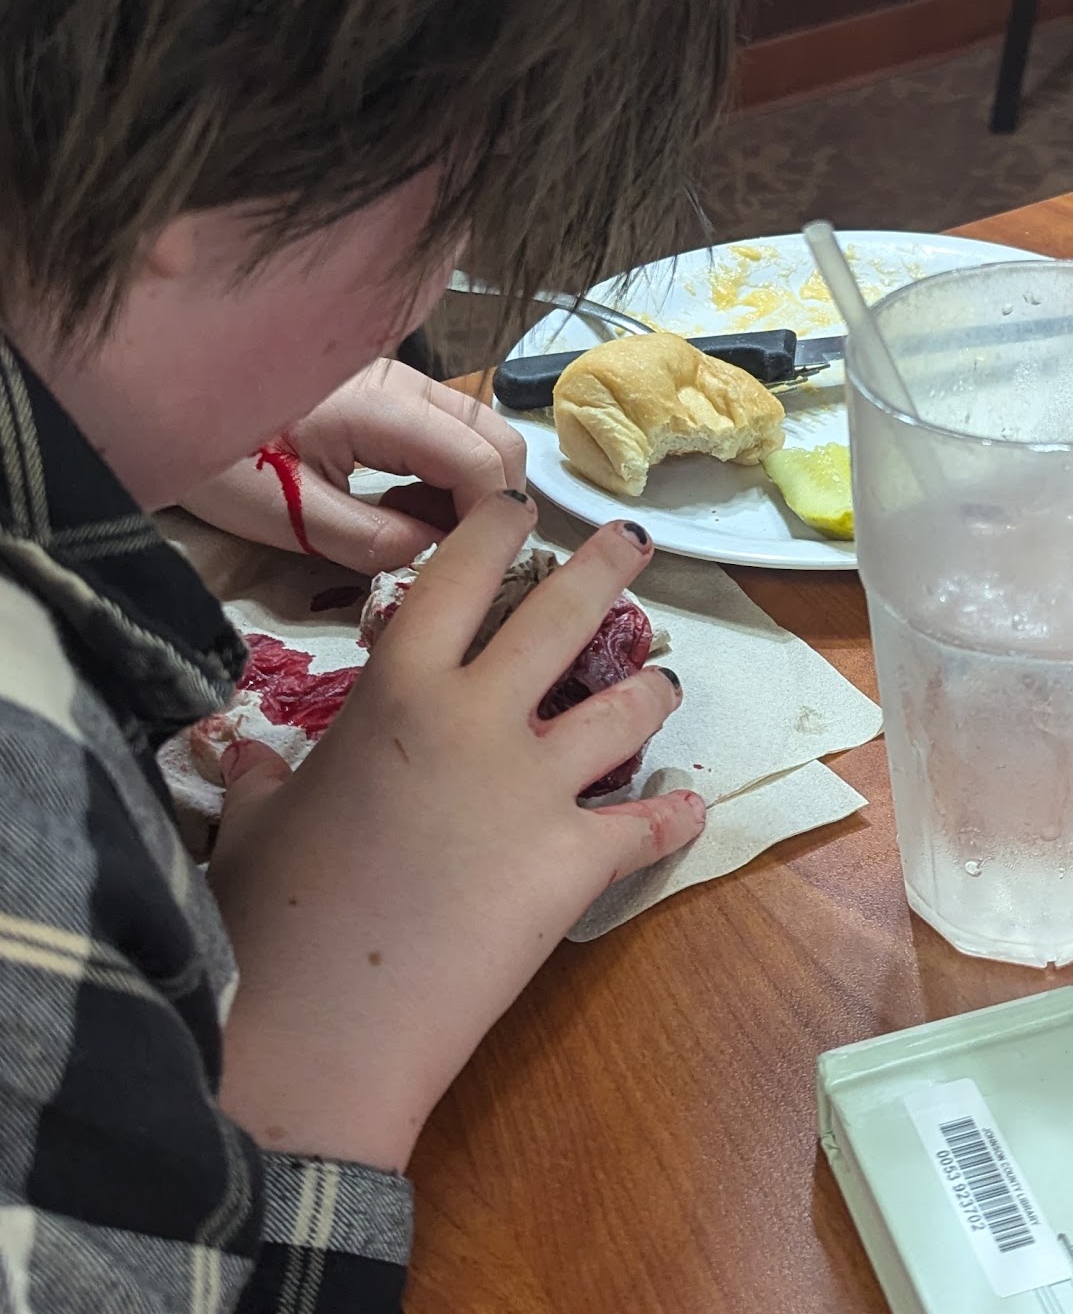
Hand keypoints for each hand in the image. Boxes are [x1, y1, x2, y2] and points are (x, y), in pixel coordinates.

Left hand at [180, 358, 526, 572]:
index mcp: (382, 407)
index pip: (482, 462)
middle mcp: (405, 380)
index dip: (491, 523)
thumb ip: (370, 541)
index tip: (470, 573)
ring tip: (425, 536)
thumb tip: (436, 558)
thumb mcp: (287, 518)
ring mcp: (399, 377)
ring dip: (473, 488)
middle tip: (455, 560)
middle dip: (494, 502)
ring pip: (479, 431)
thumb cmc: (219, 461)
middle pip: (498, 438)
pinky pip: (448, 429)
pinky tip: (405, 508)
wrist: (160, 393)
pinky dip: (449, 473)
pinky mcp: (386, 387)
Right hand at [211, 491, 704, 1170]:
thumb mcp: (255, 822)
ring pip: (624, 707)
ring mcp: (535, 785)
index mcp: (399, 688)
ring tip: (665, 680)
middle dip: (606, 566)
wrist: (324, 1020)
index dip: (494, 526)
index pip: (458, 573)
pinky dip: (673, 814)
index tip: (519, 502)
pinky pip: (646, 824)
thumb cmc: (272, 910)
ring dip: (652, 688)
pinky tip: (688, 804)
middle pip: (561, 614)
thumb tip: (244, 756)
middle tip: (631, 542)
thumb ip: (261, 774)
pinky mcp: (574, 860)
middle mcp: (478, 716)